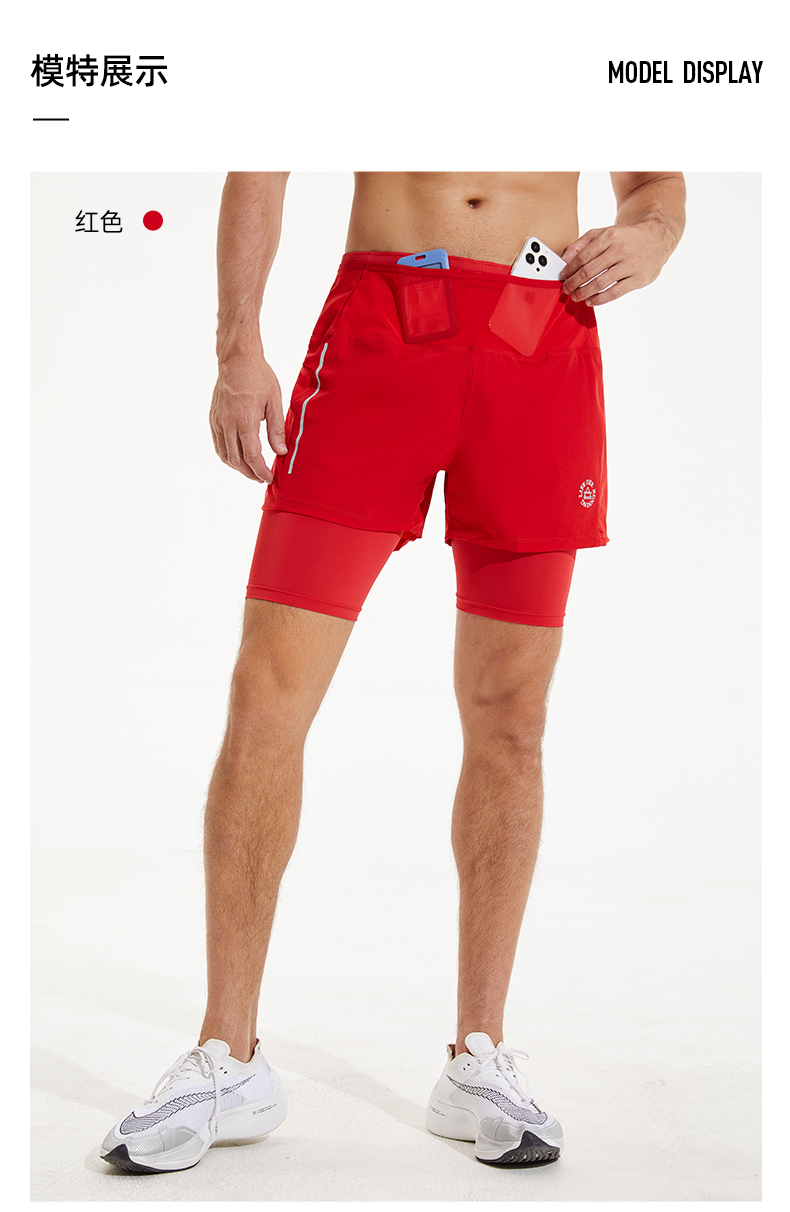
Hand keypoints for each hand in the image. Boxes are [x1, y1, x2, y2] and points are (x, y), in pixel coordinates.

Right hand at [209, 349, 287, 482]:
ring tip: (251, 470)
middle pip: (236, 460)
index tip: (269, 478)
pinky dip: (227, 455)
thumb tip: (281, 451)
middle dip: (249, 473)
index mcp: (245, 420)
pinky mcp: (213, 418)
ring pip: (224, 455)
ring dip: (237, 467)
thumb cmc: (258, 377)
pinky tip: (237, 457)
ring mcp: (218, 421)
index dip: (261, 471)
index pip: (252, 456)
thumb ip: (276, 429)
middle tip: (261, 478)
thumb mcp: (274, 402)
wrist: (237, 359)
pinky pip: (218, 444)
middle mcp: (228, 423)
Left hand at [560, 221, 675, 305]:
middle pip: (589, 271)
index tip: (563, 277)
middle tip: (566, 289)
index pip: (583, 256)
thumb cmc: (625, 238)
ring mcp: (631, 265)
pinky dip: (600, 299)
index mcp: (610, 236)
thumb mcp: (604, 233)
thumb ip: (583, 243)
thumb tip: (564, 258)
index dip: (570, 269)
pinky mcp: (638, 279)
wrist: (656, 239)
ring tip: (576, 297)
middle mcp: (621, 250)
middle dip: (574, 283)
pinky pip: (615, 293)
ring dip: (584, 292)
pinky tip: (591, 301)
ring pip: (601, 283)